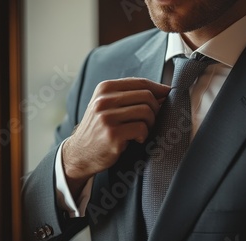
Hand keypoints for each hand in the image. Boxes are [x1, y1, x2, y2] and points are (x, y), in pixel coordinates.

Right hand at [62, 78, 169, 197]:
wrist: (80, 153)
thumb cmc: (99, 128)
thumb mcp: (107, 105)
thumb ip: (129, 96)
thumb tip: (164, 91)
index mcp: (104, 88)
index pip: (140, 82)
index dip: (158, 89)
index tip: (166, 96)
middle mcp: (104, 100)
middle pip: (146, 96)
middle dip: (155, 109)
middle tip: (150, 120)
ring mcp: (107, 117)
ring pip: (146, 112)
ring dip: (150, 123)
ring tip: (142, 130)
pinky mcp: (112, 134)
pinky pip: (141, 129)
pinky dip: (143, 135)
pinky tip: (135, 139)